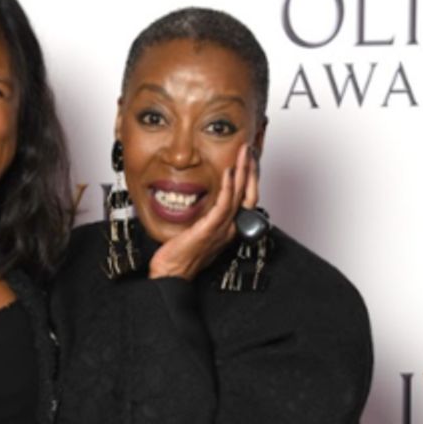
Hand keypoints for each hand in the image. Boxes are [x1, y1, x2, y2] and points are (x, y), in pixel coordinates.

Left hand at [148, 143, 259, 282]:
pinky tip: (228, 172)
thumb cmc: (180, 256)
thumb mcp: (197, 230)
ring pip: (240, 196)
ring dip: (243, 171)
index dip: (248, 178)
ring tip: (244, 153)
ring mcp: (221, 229)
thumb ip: (205, 215)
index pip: (245, 199)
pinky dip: (228, 187)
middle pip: (248, 195)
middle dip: (251, 170)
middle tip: (249, 150)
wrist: (172, 273)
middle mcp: (229, 228)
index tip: (246, 160)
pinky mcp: (210, 230)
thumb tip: (203, 199)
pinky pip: (223, 205)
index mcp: (227, 228)